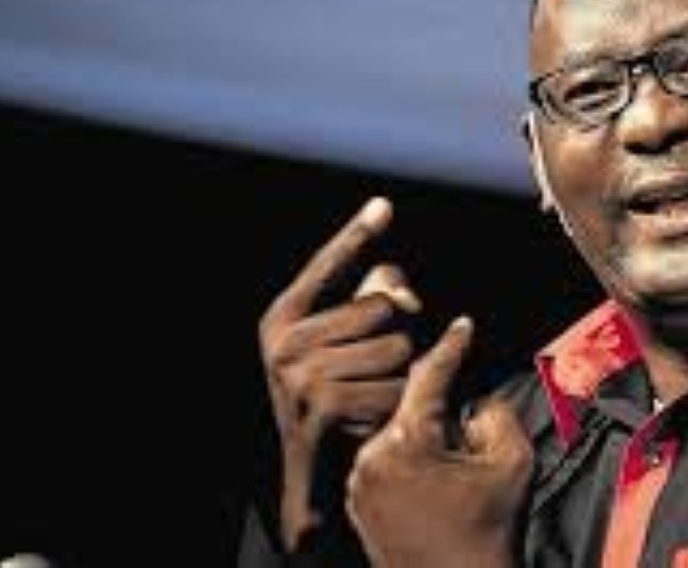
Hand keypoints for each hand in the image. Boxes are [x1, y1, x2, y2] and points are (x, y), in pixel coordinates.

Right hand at [258, 197, 423, 548]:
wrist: (314, 483)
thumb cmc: (338, 404)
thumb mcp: (343, 350)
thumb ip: (370, 305)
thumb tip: (402, 291)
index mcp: (284, 318)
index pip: (327, 265)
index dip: (356, 235)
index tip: (384, 204)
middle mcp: (284, 342)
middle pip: (385, 308)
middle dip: (400, 336)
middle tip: (377, 372)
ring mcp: (300, 375)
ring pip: (398, 348)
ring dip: (403, 375)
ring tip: (375, 398)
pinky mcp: (324, 407)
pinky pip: (395, 385)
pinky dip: (398, 405)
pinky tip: (374, 421)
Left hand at [347, 317, 533, 567]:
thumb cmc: (487, 536)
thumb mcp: (512, 463)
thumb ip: (496, 415)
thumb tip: (475, 404)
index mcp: (405, 444)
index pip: (429, 377)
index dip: (451, 347)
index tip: (461, 327)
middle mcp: (370, 459)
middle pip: (411, 408)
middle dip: (443, 416)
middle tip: (469, 448)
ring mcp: (359, 484)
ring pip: (397, 436)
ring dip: (425, 441)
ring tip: (454, 481)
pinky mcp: (358, 504)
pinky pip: (385, 464)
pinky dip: (409, 465)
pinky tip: (435, 492)